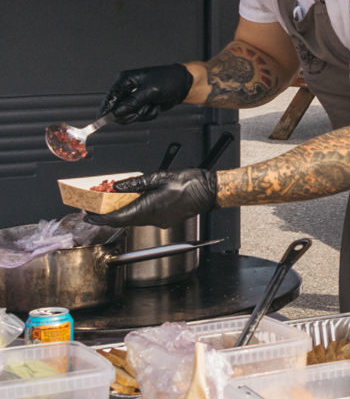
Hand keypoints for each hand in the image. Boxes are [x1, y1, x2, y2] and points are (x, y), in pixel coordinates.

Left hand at [85, 169, 218, 227]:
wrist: (211, 191)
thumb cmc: (191, 182)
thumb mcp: (160, 176)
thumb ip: (136, 183)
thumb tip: (117, 186)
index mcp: (149, 208)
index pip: (117, 218)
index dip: (99, 219)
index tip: (88, 216)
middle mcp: (153, 219)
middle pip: (124, 220)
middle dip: (109, 214)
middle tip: (97, 206)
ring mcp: (161, 222)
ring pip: (135, 219)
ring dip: (123, 212)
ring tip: (116, 201)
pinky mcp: (167, 221)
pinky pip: (146, 218)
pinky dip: (137, 211)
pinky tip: (138, 202)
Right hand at [98, 64, 193, 123]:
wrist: (184, 85)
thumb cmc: (169, 80)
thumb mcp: (151, 91)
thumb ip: (133, 102)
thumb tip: (117, 112)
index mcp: (126, 80)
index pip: (110, 97)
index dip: (105, 109)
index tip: (100, 120)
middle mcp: (127, 89)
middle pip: (117, 109)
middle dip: (131, 112)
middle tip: (143, 107)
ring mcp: (134, 98)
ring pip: (129, 115)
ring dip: (142, 113)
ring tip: (152, 103)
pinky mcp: (141, 105)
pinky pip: (139, 116)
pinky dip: (149, 113)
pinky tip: (156, 105)